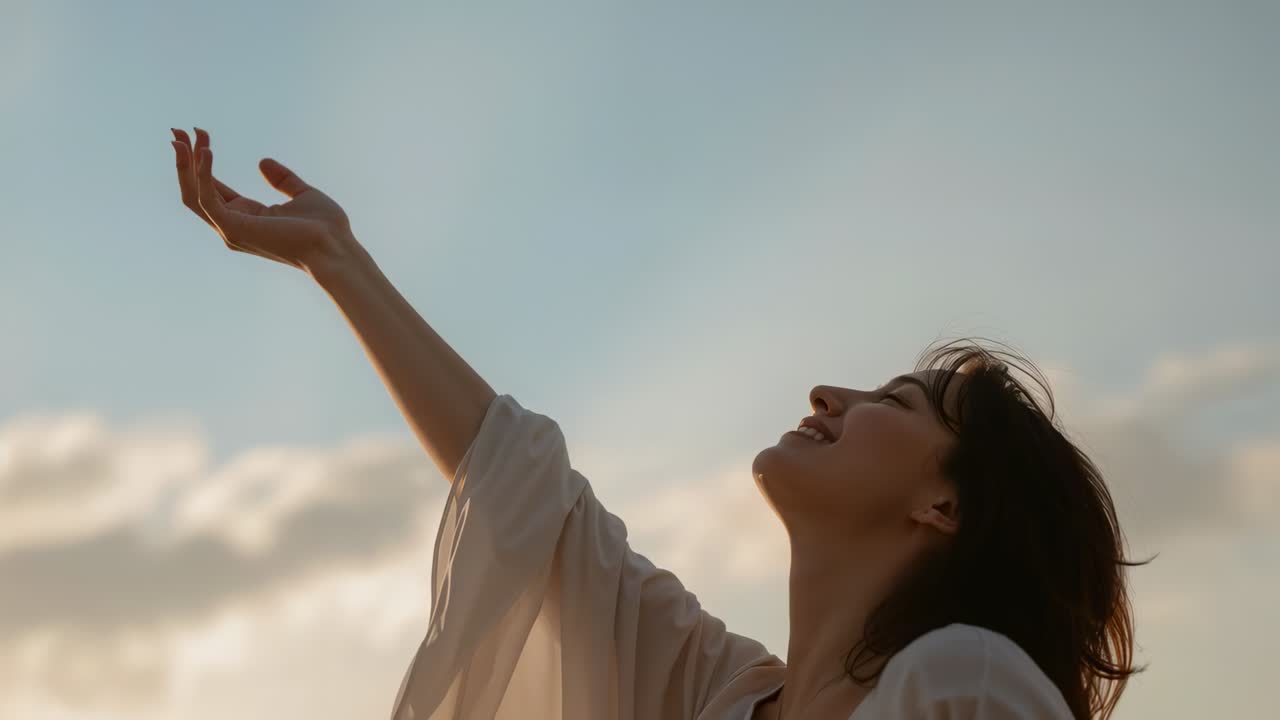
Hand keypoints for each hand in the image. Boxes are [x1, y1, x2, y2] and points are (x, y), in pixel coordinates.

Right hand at [170, 127, 354, 272]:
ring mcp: (231, 229)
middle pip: (195, 190)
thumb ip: (282, 179)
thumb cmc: (326, 228)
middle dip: (184, 160)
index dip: (201, 161)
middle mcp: (233, 226)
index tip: (198, 134)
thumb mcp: (303, 194)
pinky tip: (206, 151)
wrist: (336, 247)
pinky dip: (203, 174)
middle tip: (177, 130)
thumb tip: (262, 161)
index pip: (212, 188)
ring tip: (183, 136)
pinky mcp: (233, 228)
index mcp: (247, 217)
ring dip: (185, 164)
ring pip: (193, 195)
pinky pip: (207, 198)